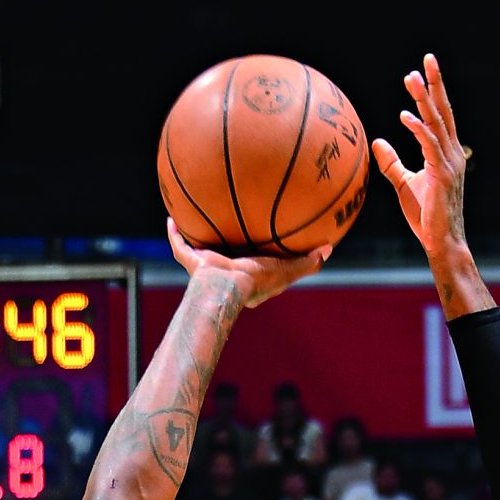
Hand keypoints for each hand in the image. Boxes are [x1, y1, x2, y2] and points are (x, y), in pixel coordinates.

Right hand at [165, 218, 329, 309]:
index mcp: (247, 278)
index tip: (261, 240)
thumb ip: (308, 262)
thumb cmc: (257, 280)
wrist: (227, 285)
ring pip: (199, 249)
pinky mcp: (191, 262)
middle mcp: (225, 273)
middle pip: (225, 254)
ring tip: (195, 214)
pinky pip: (180, 245)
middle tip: (228, 222)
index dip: (256, 254)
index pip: (251, 265)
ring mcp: (206, 269)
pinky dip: (174, 234)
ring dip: (196, 236)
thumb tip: (328, 249)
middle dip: (225, 242)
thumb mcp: (288, 270)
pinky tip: (171, 218)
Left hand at [372, 54, 468, 259]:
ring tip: (412, 79)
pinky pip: (430, 146)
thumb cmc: (426, 217)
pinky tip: (404, 116)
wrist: (442, 243)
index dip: (432, 92)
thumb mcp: (404, 184)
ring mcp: (450, 163)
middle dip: (435, 84)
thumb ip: (392, 162)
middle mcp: (452, 153)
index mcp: (445, 152)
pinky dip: (418, 129)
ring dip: (424, 99)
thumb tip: (377, 141)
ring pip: (437, 123)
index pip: (439, 116)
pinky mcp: (443, 175)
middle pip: (443, 111)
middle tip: (427, 59)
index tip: (422, 70)